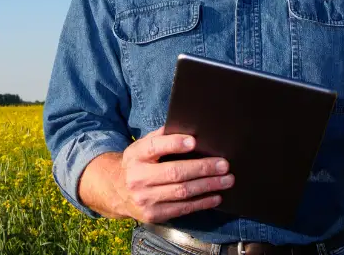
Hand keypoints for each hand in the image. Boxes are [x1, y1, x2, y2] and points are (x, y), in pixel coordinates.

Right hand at [115, 126, 233, 222]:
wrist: (116, 191)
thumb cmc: (138, 164)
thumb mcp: (142, 147)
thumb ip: (160, 137)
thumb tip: (188, 128)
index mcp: (136, 155)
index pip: (154, 147)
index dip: (175, 144)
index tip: (194, 141)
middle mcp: (138, 178)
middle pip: (174, 172)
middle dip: (203, 168)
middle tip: (224, 164)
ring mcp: (145, 199)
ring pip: (182, 192)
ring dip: (208, 186)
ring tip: (227, 180)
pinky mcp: (153, 215)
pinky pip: (182, 209)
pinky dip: (202, 203)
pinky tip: (216, 196)